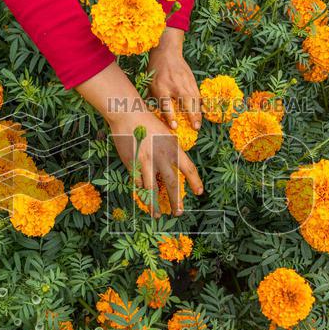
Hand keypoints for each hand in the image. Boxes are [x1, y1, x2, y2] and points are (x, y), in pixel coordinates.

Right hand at [75, 62, 202, 216]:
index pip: (189, 169)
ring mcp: (146, 162)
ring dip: (155, 204)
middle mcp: (162, 157)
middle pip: (172, 183)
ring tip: (157, 215)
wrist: (128, 114)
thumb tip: (174, 169)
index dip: (195, 182)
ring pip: (152, 189)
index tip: (199, 192)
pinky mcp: (132, 164)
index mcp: (174, 148)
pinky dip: (141, 192)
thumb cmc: (148, 122)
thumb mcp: (166, 134)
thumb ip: (171, 151)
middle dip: (176, 200)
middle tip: (178, 213)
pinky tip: (143, 199)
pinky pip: (137, 183)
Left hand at [147, 27, 201, 130]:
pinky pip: (198, 95)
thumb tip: (155, 116)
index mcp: (161, 87)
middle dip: (191, 115)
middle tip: (195, 128)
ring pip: (194, 99)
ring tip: (199, 125)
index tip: (174, 126)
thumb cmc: (156, 72)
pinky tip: (203, 113)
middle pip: (185, 102)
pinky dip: (200, 104)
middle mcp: (174, 85)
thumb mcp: (150, 85)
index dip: (170, 116)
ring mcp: (185, 82)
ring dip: (198, 113)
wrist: (167, 53)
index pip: (166, 104)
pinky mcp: (192, 81)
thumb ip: (153, 100)